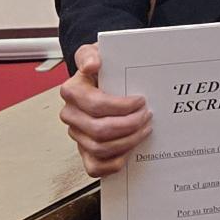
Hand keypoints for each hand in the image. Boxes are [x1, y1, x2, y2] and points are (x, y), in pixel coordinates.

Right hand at [57, 42, 150, 177]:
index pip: (96, 105)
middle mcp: (71, 115)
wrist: (102, 79)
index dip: (122, 106)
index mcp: (72, 92)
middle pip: (99, 130)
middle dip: (130, 125)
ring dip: (128, 141)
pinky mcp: (85, 150)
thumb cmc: (103, 68)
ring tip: (145, 129)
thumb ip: (90, 54)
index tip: (141, 100)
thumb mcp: (96, 52)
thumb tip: (93, 64)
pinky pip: (95, 167)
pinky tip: (130, 150)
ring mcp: (78, 135)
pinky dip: (114, 163)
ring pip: (100, 148)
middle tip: (148, 116)